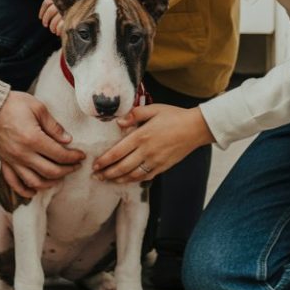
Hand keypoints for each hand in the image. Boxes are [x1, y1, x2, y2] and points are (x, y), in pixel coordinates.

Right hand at [0, 90, 84, 196]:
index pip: (59, 155)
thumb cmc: (14, 104)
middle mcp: (22, 154)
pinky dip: (25, 190)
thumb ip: (54, 126)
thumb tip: (68, 140)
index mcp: (33, 139)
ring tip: (60, 178)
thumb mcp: (38, 108)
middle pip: (50, 171)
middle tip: (75, 166)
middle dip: (66, 170)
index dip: (73, 157)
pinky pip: (14, 183)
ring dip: (50, 183)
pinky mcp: (3, 162)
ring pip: (34, 181)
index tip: (81, 156)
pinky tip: (34, 191)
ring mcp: (12, 160)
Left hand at [91, 104, 213, 183]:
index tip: (95, 165)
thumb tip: (118, 122)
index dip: (104, 160)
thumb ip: (134, 114)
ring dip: (117, 179)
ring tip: (107, 180)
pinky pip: (145, 177)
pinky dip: (133, 180)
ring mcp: (155, 161)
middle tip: (96, 176)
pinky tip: (125, 180)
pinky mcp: (163, 167)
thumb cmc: (174, 116)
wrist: (195, 128)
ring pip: (132, 175)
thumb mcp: (153, 109)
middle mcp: (146, 151)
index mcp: (142, 136)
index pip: (117, 152)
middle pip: (122, 167)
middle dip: (107, 173)